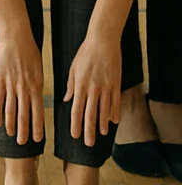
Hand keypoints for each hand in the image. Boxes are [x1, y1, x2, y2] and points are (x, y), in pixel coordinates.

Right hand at [0, 25, 44, 144]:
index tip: (37, 139)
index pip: (38, 112)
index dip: (37, 126)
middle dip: (24, 131)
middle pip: (24, 114)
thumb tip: (38, 98)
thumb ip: (37, 84)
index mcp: (36, 86)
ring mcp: (11, 84)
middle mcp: (24, 88)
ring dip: (11, 124)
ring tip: (11, 135)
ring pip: (11, 109)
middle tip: (23, 144)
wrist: (16, 36)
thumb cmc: (29, 51)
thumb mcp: (38, 69)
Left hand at [65, 31, 121, 147]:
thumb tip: (67, 100)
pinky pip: (116, 101)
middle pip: (90, 113)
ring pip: (104, 110)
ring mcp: (106, 87)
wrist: (102, 41)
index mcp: (80, 84)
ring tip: (102, 134)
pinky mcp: (116, 84)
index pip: (76, 109)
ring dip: (103, 123)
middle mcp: (92, 88)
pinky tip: (114, 121)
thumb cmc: (85, 53)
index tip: (74, 135)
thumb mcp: (73, 68)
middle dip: (89, 130)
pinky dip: (115, 112)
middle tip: (89, 143)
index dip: (75, 123)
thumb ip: (71, 85)